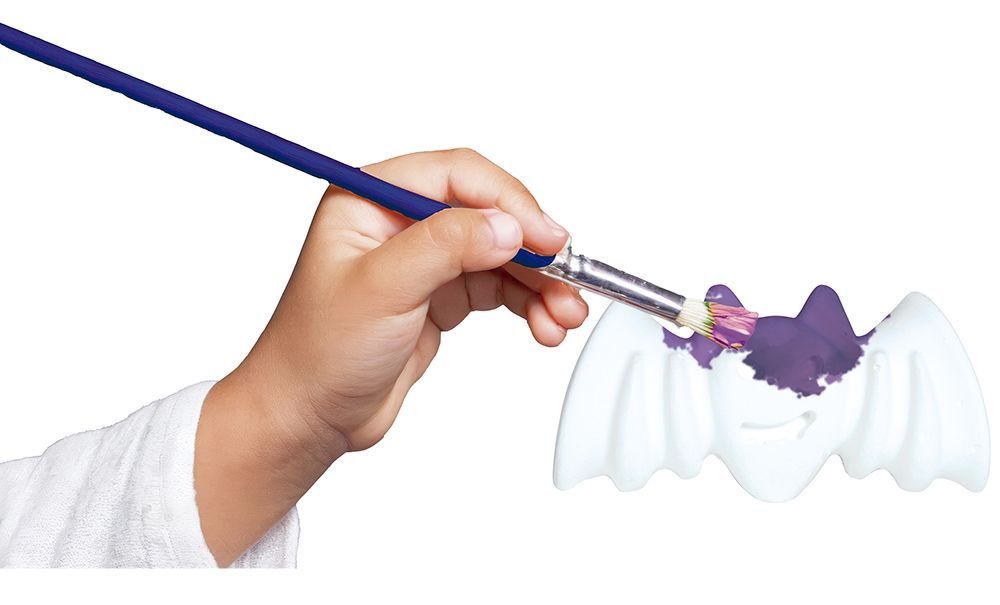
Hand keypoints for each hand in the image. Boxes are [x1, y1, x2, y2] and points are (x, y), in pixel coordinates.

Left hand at [195, 149, 588, 564]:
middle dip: (533, 249)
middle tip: (567, 280)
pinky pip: (499, 286)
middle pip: (489, 213)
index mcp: (372, 198)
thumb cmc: (318, 351)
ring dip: (539, 282)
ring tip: (564, 317)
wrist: (307, 416)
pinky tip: (545, 326)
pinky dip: (528, 303)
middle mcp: (401, 221)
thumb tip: (508, 225)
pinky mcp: (441, 296)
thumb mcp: (380, 291)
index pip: (457, 176)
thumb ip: (445, 248)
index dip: (508, 201)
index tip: (545, 238)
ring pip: (501, 252)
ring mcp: (424, 259)